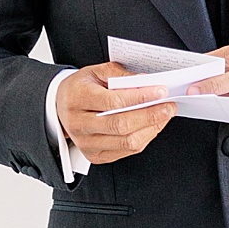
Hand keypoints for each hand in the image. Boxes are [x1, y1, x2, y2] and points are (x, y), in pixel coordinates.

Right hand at [55, 61, 175, 165]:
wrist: (59, 107)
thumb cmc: (81, 88)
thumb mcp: (96, 72)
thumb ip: (120, 74)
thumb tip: (147, 82)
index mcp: (77, 98)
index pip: (113, 101)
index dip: (140, 97)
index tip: (161, 91)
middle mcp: (79, 123)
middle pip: (121, 125)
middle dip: (151, 115)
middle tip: (169, 106)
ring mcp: (85, 143)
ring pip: (126, 142)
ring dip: (151, 128)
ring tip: (164, 115)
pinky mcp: (94, 155)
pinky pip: (126, 151)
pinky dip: (144, 138)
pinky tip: (152, 126)